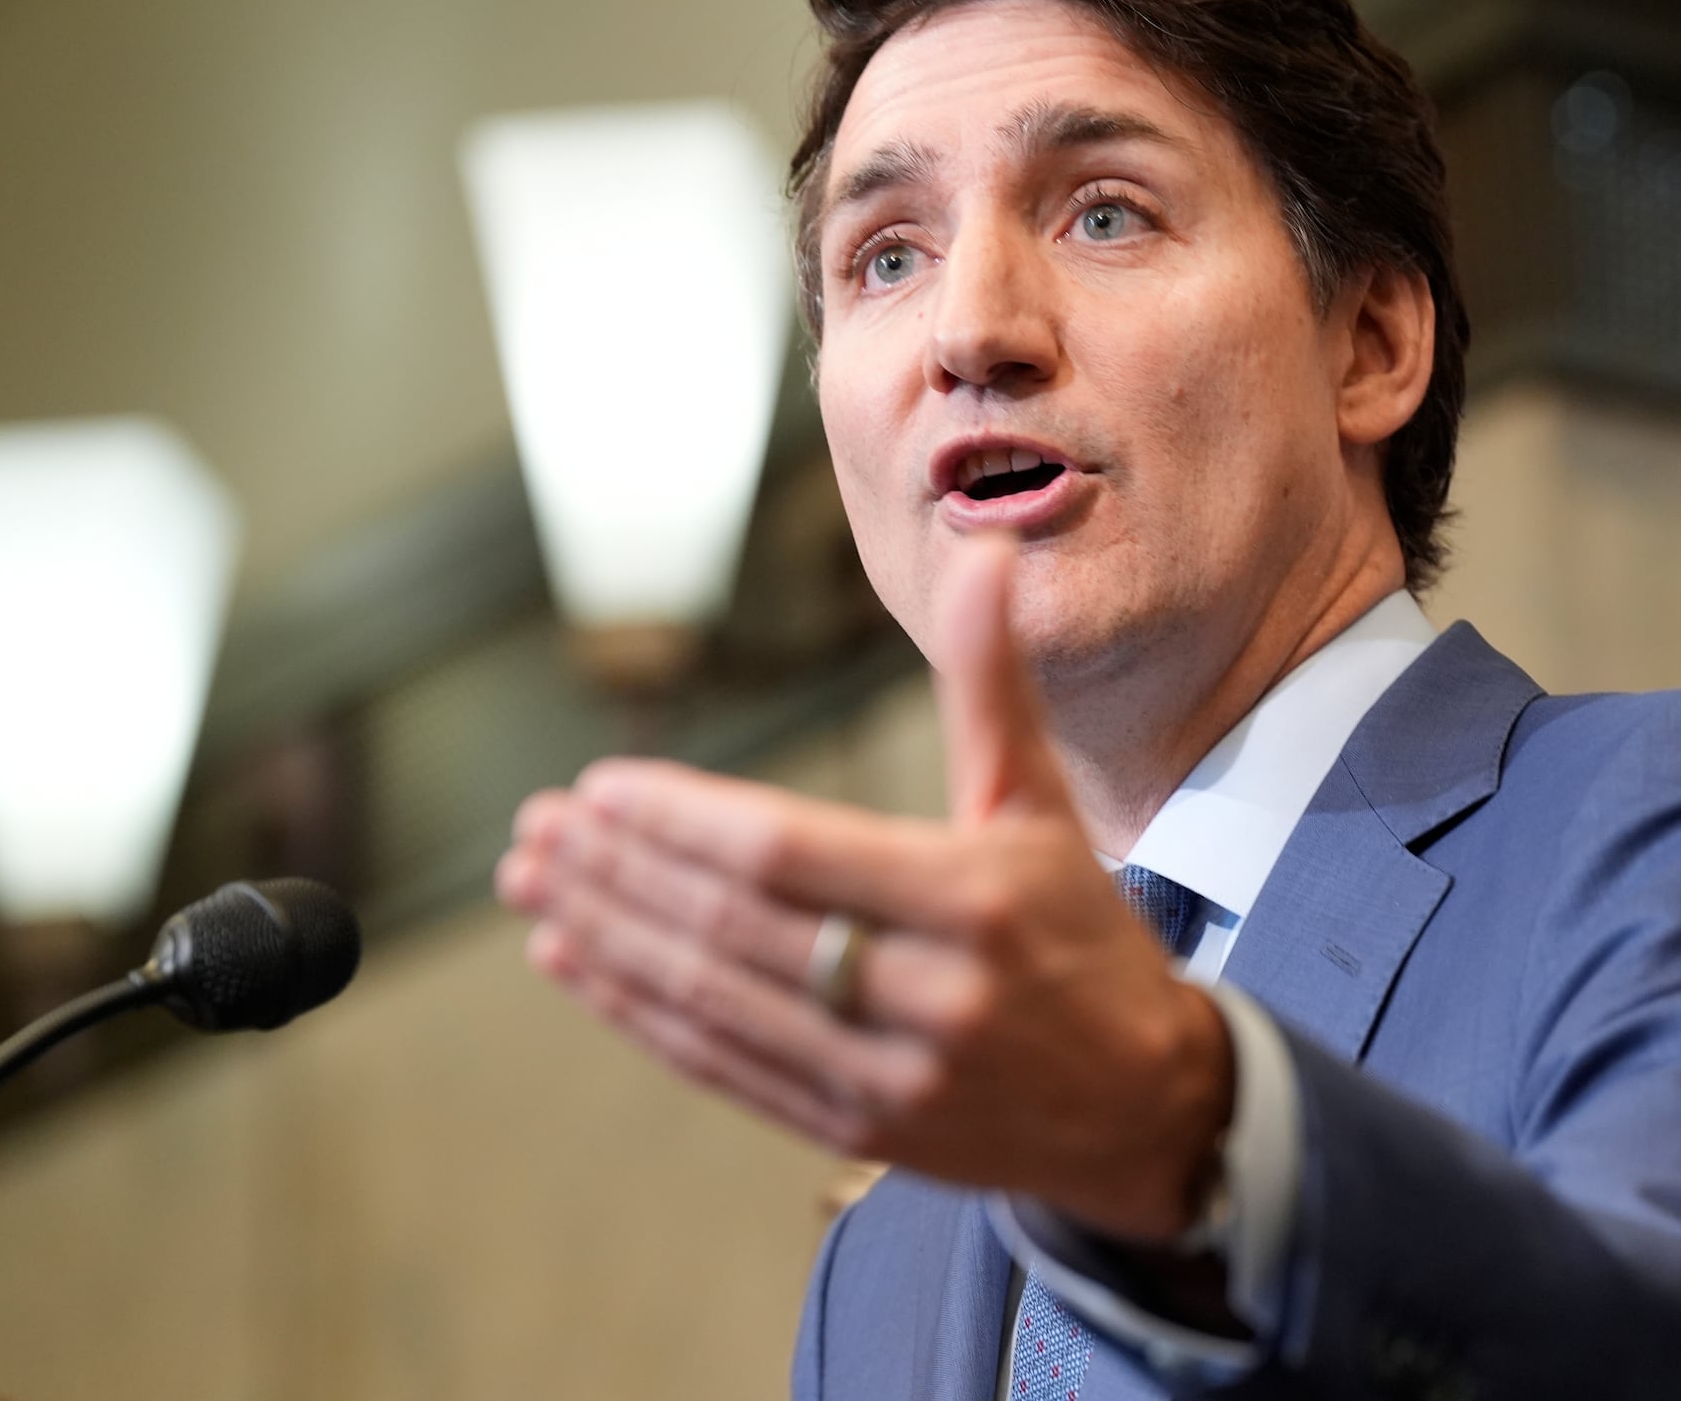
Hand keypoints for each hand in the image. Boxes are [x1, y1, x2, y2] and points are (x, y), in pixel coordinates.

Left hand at [496, 534, 1233, 1241]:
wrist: (1147, 1105)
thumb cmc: (1082, 934)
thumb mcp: (1041, 806)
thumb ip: (991, 684)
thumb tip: (986, 550)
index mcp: (972, 899)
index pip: (790, 851)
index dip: (683, 820)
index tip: (601, 786)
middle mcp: (929, 994)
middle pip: (733, 924)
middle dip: (619, 873)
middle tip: (536, 828)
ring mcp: (887, 1074)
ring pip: (711, 998)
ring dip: (606, 938)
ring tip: (533, 885)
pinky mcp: (857, 1130)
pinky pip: (721, 1065)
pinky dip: (637, 1012)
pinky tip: (575, 963)